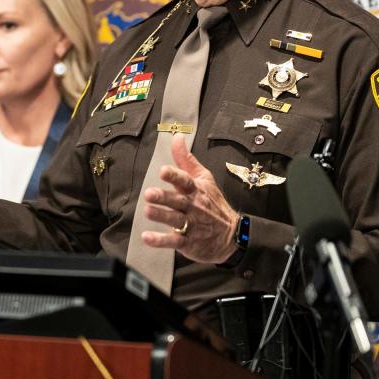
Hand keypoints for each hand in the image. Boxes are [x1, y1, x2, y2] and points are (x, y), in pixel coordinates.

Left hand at [141, 133, 239, 263]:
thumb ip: (186, 159)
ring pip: (175, 220)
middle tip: (149, 194)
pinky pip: (173, 242)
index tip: (163, 171)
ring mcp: (191, 225)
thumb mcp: (204, 178)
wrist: (232, 235)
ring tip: (148, 211)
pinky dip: (160, 240)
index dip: (174, 175)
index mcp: (196, 190)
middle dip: (164, 197)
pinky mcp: (188, 242)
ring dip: (161, 216)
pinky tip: (147, 238)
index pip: (185, 180)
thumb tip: (177, 136)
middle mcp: (193, 206)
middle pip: (178, 201)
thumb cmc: (213, 203)